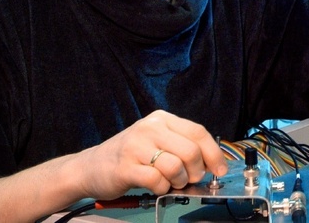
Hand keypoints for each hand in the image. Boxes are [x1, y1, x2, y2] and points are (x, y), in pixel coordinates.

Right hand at [76, 110, 227, 199]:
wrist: (89, 167)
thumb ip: (181, 146)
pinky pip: (157, 180)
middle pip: (191, 150)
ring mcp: (136, 147)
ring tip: (171, 182)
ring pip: (176, 166)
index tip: (220, 169)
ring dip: (179, 181)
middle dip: (197, 170)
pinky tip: (156, 186)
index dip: (214, 153)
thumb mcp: (156, 141)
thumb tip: (212, 163)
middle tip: (190, 178)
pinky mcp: (125, 167)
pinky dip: (162, 188)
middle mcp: (150, 129)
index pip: (198, 132)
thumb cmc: (129, 156)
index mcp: (161, 119)